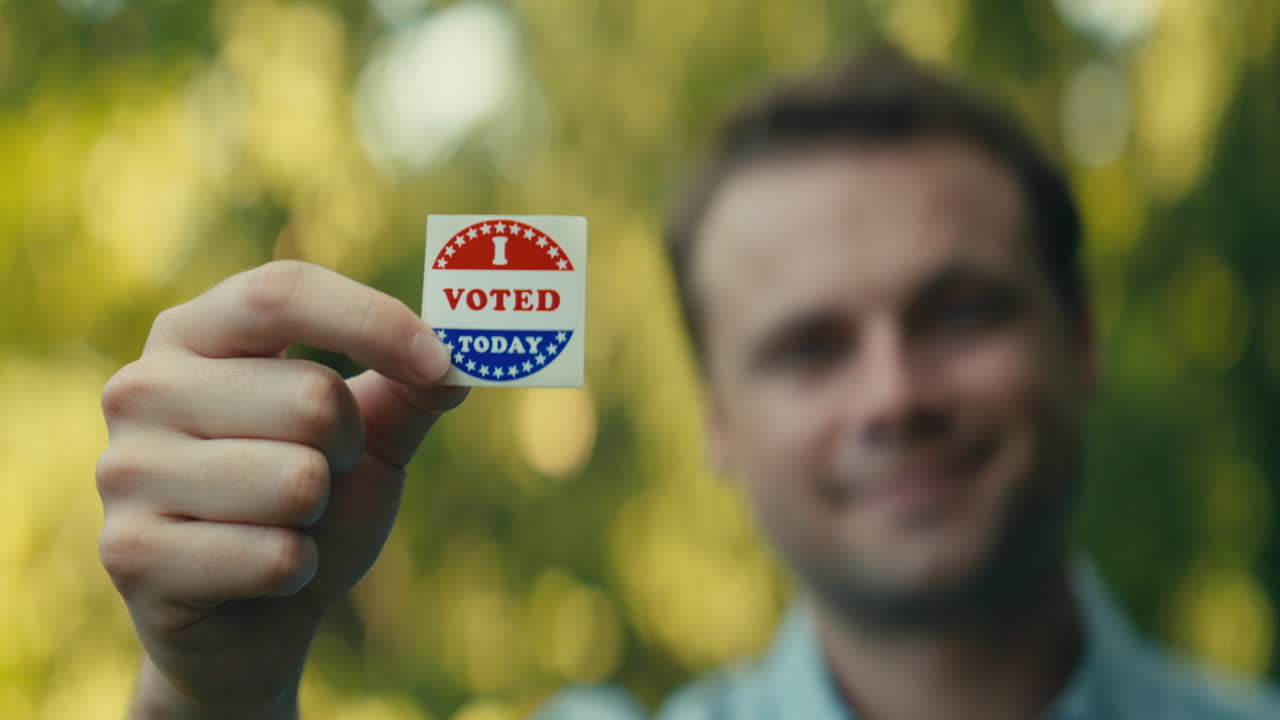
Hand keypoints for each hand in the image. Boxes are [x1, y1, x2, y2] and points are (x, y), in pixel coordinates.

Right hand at [96, 261, 466, 718]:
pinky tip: (259, 575)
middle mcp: (143, 387)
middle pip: (311, 395)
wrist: (250, 620)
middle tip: (316, 476)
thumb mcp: (368, 435)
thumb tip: (468, 354)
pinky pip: (275, 555)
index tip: (441, 360)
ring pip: (297, 481)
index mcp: (195, 333)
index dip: (373, 320)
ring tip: (281, 522)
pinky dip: (296, 570)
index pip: (283, 291)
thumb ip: (413, 386)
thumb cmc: (308, 505)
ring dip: (317, 515)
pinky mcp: (129, 553)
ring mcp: (124, 469)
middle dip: (346, 449)